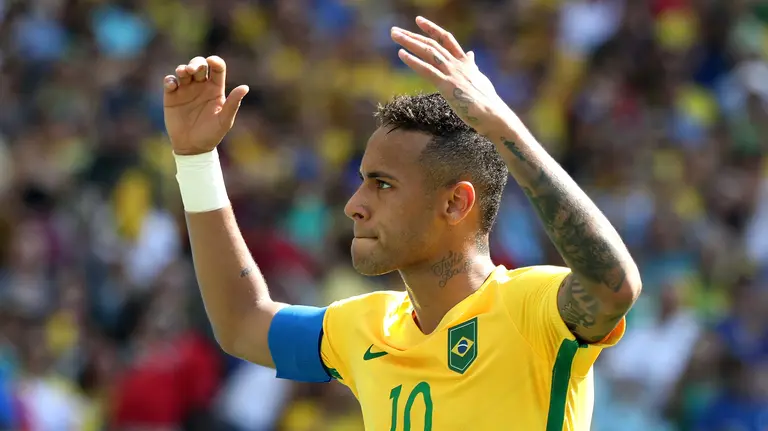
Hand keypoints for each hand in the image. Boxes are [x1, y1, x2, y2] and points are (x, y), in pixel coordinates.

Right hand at [163, 56, 248, 154]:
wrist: (192, 147)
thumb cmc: (212, 134)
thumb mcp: (224, 120)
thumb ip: (233, 104)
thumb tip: (245, 87)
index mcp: (215, 89)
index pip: (217, 69)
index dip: (215, 61)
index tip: (212, 61)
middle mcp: (201, 86)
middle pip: (199, 65)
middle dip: (196, 63)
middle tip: (193, 70)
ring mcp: (186, 90)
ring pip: (183, 71)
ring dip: (182, 69)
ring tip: (183, 73)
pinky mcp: (172, 96)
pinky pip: (170, 82)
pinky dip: (170, 80)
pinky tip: (172, 84)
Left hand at [391, 17, 511, 135]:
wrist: (493, 114)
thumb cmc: (487, 101)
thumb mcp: (479, 78)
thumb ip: (472, 66)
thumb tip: (471, 55)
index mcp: (465, 61)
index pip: (446, 39)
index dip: (431, 29)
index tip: (418, 21)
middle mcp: (457, 64)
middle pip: (432, 44)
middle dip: (412, 35)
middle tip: (395, 30)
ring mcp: (452, 73)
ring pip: (428, 52)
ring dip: (409, 42)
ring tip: (394, 35)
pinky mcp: (447, 86)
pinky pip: (427, 70)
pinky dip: (413, 61)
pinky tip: (401, 54)